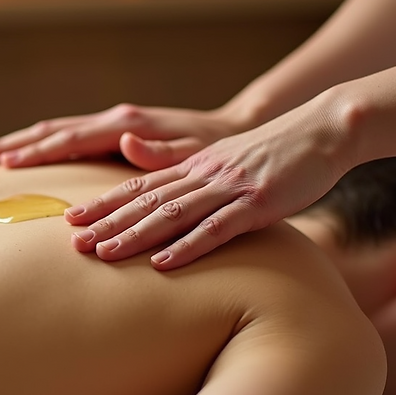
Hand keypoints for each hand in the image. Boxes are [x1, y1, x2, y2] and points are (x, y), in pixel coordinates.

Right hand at [0, 103, 245, 169]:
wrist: (230, 131)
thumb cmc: (214, 150)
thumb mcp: (196, 153)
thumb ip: (161, 151)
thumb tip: (126, 143)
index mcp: (126, 125)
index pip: (71, 138)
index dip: (37, 152)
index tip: (4, 164)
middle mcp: (112, 120)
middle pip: (48, 131)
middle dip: (7, 145)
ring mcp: (108, 125)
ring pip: (49, 132)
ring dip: (12, 145)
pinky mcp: (109, 134)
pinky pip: (62, 140)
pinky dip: (34, 148)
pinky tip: (15, 160)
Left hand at [66, 102, 353, 269]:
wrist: (323, 130)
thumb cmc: (275, 153)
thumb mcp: (224, 159)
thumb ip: (187, 169)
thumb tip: (149, 171)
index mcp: (195, 166)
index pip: (140, 186)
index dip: (104, 203)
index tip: (71, 219)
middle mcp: (204, 175)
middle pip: (146, 201)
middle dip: (107, 222)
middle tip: (72, 243)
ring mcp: (229, 188)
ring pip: (172, 214)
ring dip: (135, 235)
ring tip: (103, 255)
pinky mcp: (258, 203)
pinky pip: (217, 229)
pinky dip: (188, 247)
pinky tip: (163, 264)